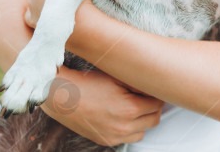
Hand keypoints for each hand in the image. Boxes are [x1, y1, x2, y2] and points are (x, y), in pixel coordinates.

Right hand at [40, 66, 163, 145]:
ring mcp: (114, 136)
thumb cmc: (87, 83)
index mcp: (129, 109)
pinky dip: (130, 129)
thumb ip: (138, 84)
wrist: (62, 96)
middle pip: (154, 120)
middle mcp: (123, 126)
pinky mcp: (105, 141)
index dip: (157, 94)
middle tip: (147, 97)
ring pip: (143, 132)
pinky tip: (124, 117)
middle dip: (154, 108)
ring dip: (144, 121)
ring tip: (136, 108)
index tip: (154, 89)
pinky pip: (127, 139)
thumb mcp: (117, 78)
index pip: (157, 104)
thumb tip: (153, 86)